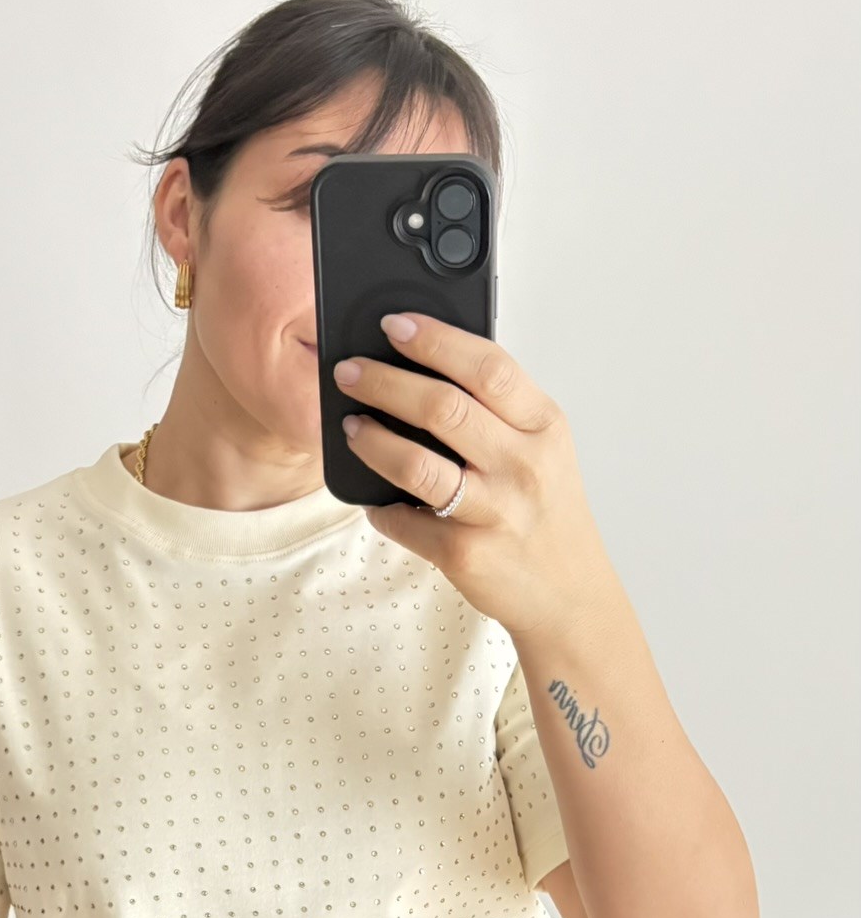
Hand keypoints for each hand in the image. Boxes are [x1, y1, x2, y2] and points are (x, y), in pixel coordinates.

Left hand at [334, 310, 618, 641]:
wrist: (568, 592)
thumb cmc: (545, 510)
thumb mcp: (542, 448)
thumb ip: (499, 409)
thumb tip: (423, 364)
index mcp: (544, 426)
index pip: (488, 367)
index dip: (436, 340)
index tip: (394, 325)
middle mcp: (524, 465)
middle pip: (443, 407)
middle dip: (384, 382)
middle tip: (348, 372)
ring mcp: (496, 512)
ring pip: (417, 465)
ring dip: (372, 440)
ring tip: (351, 427)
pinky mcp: (467, 554)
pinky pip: (405, 521)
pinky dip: (381, 509)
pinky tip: (375, 501)